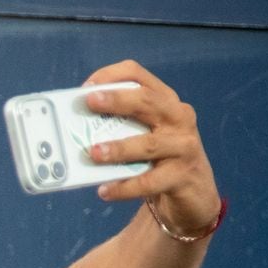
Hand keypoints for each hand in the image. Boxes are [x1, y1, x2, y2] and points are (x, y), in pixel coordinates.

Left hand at [80, 60, 219, 233]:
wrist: (194, 191)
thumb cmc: (159, 158)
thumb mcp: (143, 134)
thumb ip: (118, 126)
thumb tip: (74, 129)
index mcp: (164, 101)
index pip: (138, 75)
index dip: (111, 76)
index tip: (87, 87)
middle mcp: (178, 117)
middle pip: (147, 101)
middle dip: (117, 100)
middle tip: (89, 103)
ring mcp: (184, 146)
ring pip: (149, 144)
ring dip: (119, 148)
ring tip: (94, 153)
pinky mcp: (182, 175)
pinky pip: (149, 181)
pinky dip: (125, 187)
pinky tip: (105, 191)